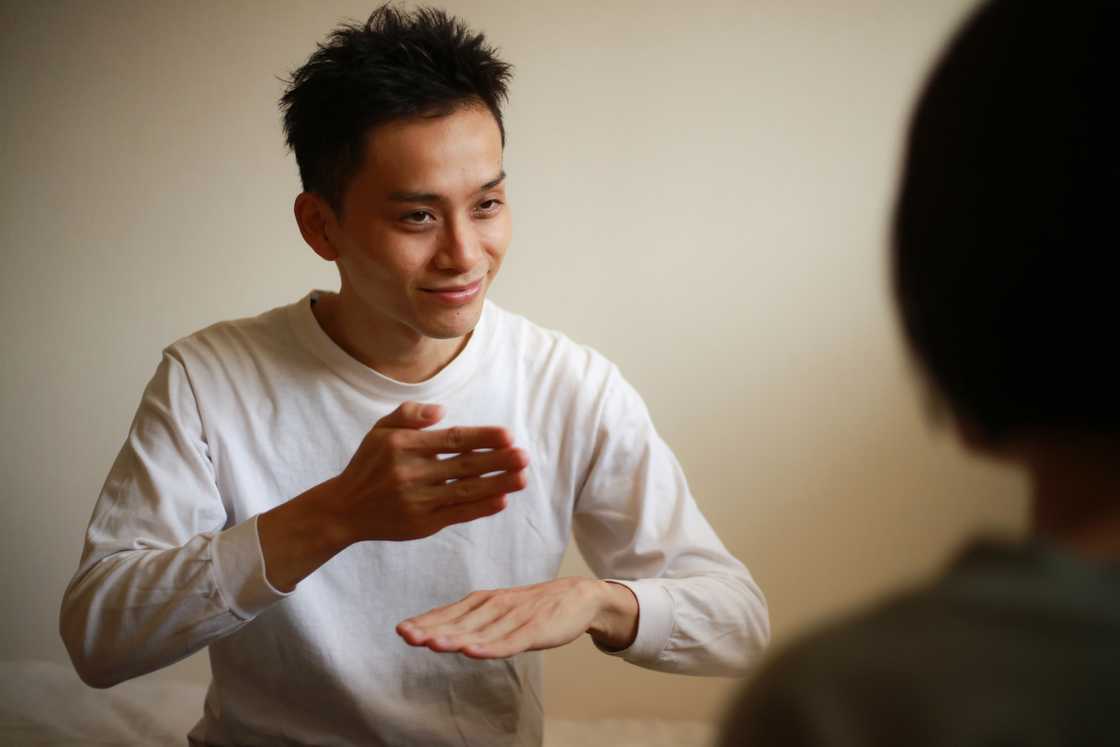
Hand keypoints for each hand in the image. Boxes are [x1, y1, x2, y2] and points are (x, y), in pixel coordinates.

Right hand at [328, 401, 529, 542]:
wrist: (345, 509)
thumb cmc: (369, 464)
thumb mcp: (380, 430)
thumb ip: (410, 414)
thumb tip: (442, 410)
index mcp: (404, 445)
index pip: (452, 440)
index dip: (482, 438)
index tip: (508, 436)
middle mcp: (411, 473)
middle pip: (464, 466)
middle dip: (498, 461)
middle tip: (524, 456)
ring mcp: (417, 500)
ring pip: (465, 491)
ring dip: (497, 484)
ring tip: (522, 477)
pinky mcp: (422, 523)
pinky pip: (457, 514)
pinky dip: (481, 508)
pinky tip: (502, 500)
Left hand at [396, 577, 639, 657]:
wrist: (578, 596)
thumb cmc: (532, 606)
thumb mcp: (498, 608)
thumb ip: (469, 620)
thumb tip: (432, 630)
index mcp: (485, 601)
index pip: (450, 613)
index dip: (426, 621)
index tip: (402, 630)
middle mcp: (496, 606)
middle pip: (460, 621)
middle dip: (432, 629)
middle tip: (407, 636)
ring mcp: (515, 617)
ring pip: (481, 631)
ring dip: (456, 638)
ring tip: (432, 644)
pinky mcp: (535, 629)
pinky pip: (509, 641)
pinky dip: (490, 647)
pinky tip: (473, 652)